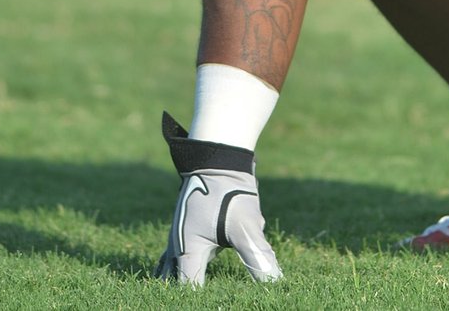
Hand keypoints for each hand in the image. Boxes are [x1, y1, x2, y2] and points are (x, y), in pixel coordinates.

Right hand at [155, 112, 281, 285]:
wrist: (218, 154)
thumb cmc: (229, 190)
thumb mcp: (246, 226)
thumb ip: (257, 257)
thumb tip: (275, 283)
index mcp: (188, 252)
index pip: (190, 291)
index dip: (203, 301)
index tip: (218, 303)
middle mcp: (178, 245)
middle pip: (175, 281)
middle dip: (186, 294)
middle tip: (198, 300)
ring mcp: (180, 232)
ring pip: (173, 265)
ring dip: (182, 279)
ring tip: (184, 292)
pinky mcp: (189, 222)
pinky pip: (180, 249)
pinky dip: (186, 261)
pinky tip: (199, 261)